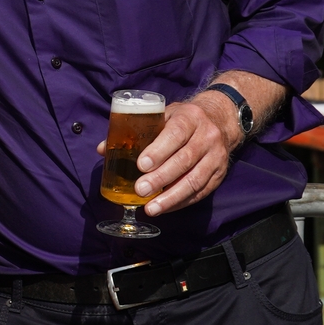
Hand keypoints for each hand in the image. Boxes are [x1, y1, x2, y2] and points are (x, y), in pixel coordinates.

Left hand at [95, 91, 239, 214]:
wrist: (220, 120)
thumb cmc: (181, 120)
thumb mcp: (162, 116)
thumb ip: (134, 131)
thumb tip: (102, 149)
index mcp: (190, 118)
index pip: (175, 134)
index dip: (158, 151)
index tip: (141, 165)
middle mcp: (207, 136)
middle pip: (184, 160)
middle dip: (161, 178)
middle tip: (139, 190)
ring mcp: (217, 156)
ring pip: (195, 180)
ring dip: (172, 197)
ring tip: (151, 208)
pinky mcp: (221, 173)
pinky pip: (202, 191)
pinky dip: (182, 202)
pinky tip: (165, 207)